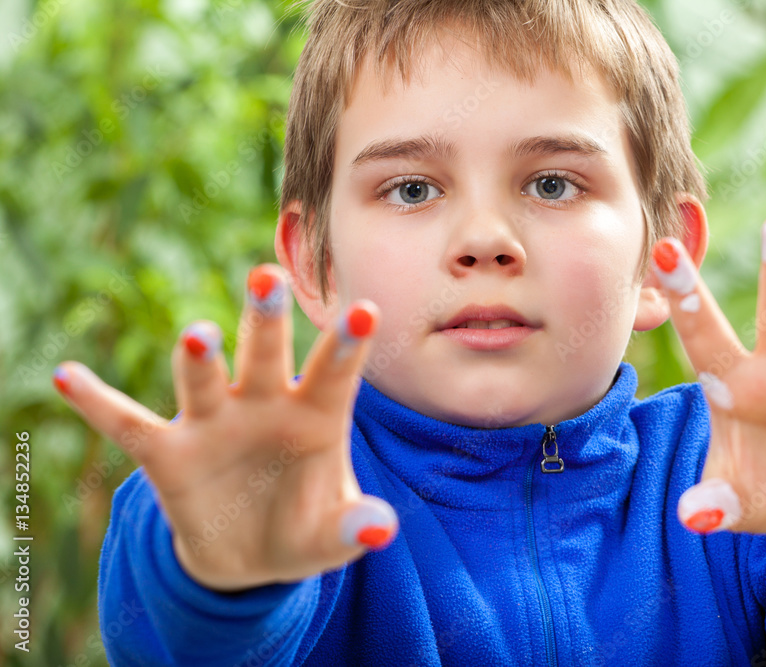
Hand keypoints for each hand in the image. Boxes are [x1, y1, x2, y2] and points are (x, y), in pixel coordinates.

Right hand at [53, 264, 397, 590]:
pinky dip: (98, 404)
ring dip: (198, 355)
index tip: (366, 309)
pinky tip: (70, 376)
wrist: (252, 556)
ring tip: (198, 332)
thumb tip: (380, 528)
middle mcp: (264, 404)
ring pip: (203, 378)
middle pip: (264, 354)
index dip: (348, 343)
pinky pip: (128, 425)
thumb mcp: (330, 536)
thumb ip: (352, 527)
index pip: (334, 373)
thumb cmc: (303, 529)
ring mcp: (214, 423)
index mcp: (315, 415)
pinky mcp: (170, 454)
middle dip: (265, 318)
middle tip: (268, 276)